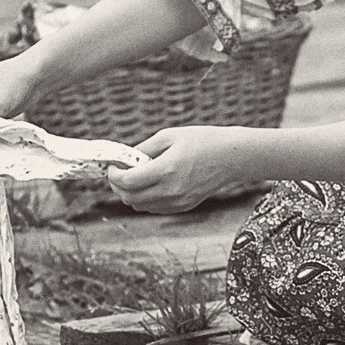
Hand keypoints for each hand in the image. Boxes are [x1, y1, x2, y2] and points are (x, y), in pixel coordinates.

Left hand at [112, 127, 254, 213]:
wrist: (232, 156)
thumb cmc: (202, 140)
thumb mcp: (169, 136)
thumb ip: (143, 149)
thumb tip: (124, 158)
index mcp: (166, 169)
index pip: (128, 182)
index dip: (113, 176)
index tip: (112, 167)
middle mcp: (171, 190)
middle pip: (130, 198)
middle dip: (118, 187)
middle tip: (118, 173)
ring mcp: (178, 201)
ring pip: (140, 206)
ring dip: (131, 194)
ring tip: (135, 177)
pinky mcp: (184, 206)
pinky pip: (155, 208)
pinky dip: (146, 199)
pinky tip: (151, 184)